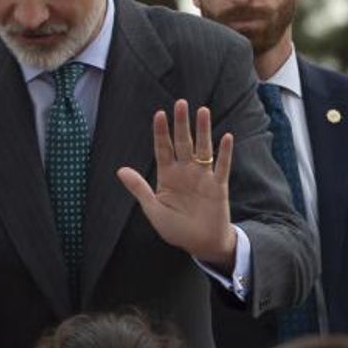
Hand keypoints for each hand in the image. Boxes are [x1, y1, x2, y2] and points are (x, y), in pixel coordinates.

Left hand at [117, 100, 235, 268]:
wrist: (200, 244)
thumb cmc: (176, 228)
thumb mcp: (153, 209)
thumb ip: (139, 189)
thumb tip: (120, 170)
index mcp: (168, 176)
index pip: (163, 149)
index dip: (161, 132)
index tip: (159, 114)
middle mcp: (186, 172)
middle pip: (183, 143)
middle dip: (181, 124)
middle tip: (180, 103)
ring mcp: (203, 177)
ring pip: (203, 149)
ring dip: (203, 131)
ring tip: (202, 111)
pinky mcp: (218, 187)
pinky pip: (222, 167)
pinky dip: (225, 153)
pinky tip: (227, 137)